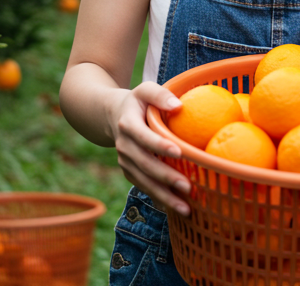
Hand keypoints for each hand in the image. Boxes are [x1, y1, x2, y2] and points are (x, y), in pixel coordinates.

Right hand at [111, 81, 190, 215]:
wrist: (112, 115)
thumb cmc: (138, 102)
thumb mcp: (145, 90)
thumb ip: (160, 94)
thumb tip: (179, 106)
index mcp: (128, 124)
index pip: (144, 136)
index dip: (159, 145)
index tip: (179, 152)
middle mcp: (124, 146)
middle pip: (144, 164)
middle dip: (165, 177)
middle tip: (187, 187)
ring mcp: (125, 161)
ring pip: (144, 181)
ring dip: (164, 196)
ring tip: (185, 209)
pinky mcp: (129, 172)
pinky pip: (144, 187)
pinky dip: (159, 199)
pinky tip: (175, 209)